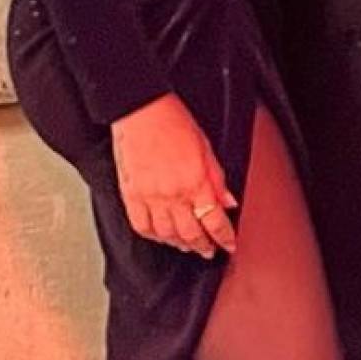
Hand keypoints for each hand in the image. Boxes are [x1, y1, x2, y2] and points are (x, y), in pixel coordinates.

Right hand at [111, 93, 238, 256]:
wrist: (141, 109)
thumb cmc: (173, 122)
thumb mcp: (206, 148)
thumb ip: (217, 178)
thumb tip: (227, 201)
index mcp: (195, 181)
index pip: (214, 221)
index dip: (224, 237)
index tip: (228, 244)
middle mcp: (174, 194)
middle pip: (191, 234)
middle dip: (203, 246)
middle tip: (208, 249)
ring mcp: (150, 197)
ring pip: (167, 235)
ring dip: (180, 244)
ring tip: (187, 245)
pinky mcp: (131, 195)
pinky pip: (142, 227)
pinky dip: (154, 236)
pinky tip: (161, 235)